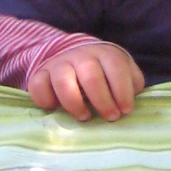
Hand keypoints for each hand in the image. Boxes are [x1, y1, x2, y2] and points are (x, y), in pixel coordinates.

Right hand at [26, 42, 144, 121]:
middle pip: (91, 75)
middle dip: (102, 100)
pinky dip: (46, 100)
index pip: (116, 67)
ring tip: (85, 116)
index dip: (123, 90)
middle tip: (110, 117)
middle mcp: (80, 56)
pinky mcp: (40, 74)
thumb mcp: (122, 72)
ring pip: (63, 80)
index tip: (126, 110)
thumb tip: (131, 102)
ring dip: (75, 103)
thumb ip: (132, 84)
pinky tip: (56, 109)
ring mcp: (59, 64)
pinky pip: (38, 86)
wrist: (74, 56)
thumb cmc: (104, 72)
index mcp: (105, 54)